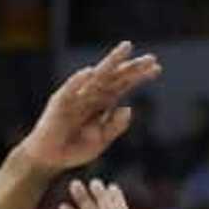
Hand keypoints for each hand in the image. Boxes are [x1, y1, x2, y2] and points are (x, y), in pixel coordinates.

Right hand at [19, 41, 159, 172]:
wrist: (50, 158)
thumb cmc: (75, 148)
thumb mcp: (101, 141)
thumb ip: (114, 126)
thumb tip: (129, 109)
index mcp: (102, 103)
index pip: (123, 85)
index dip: (139, 77)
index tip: (157, 69)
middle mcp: (91, 95)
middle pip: (114, 76)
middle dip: (132, 67)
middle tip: (151, 58)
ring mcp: (75, 96)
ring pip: (96, 76)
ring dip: (110, 63)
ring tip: (125, 50)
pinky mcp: (59, 103)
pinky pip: (70, 90)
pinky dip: (78, 81)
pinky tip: (90, 72)